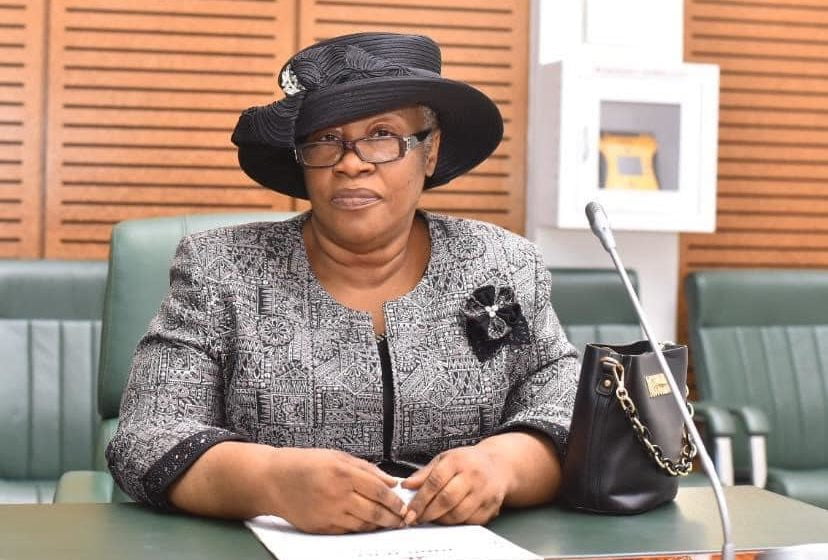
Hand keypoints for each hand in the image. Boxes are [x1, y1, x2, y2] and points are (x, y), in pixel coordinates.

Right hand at [272, 448, 406, 533]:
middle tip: (403, 519)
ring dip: (380, 525)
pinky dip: (362, 529)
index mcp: (343, 472)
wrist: (273, 480)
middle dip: (393, 517)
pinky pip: (348, 531)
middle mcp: (337, 495)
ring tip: (390, 523)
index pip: (379, 490)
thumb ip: (367, 468)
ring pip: (364, 525)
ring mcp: (329, 513)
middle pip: (375, 511)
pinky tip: (369, 525)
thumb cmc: (305, 464)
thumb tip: (391, 481)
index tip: (403, 504)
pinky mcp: (322, 527)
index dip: (395, 500)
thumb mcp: (337, 456)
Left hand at [401, 445, 508, 525]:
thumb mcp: (444, 459)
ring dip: (441, 520)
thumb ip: (424, 473)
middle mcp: (472, 475)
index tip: (410, 511)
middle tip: (418, 519)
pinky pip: (471, 521)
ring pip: (458, 513)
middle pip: (446, 500)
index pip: (435, 482)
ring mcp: (484, 491)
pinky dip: (457, 523)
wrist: (498, 465)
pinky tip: (449, 518)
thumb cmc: (467, 461)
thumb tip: (406, 485)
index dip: (420, 499)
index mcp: (457, 461)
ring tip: (432, 518)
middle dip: (428, 513)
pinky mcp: (491, 505)